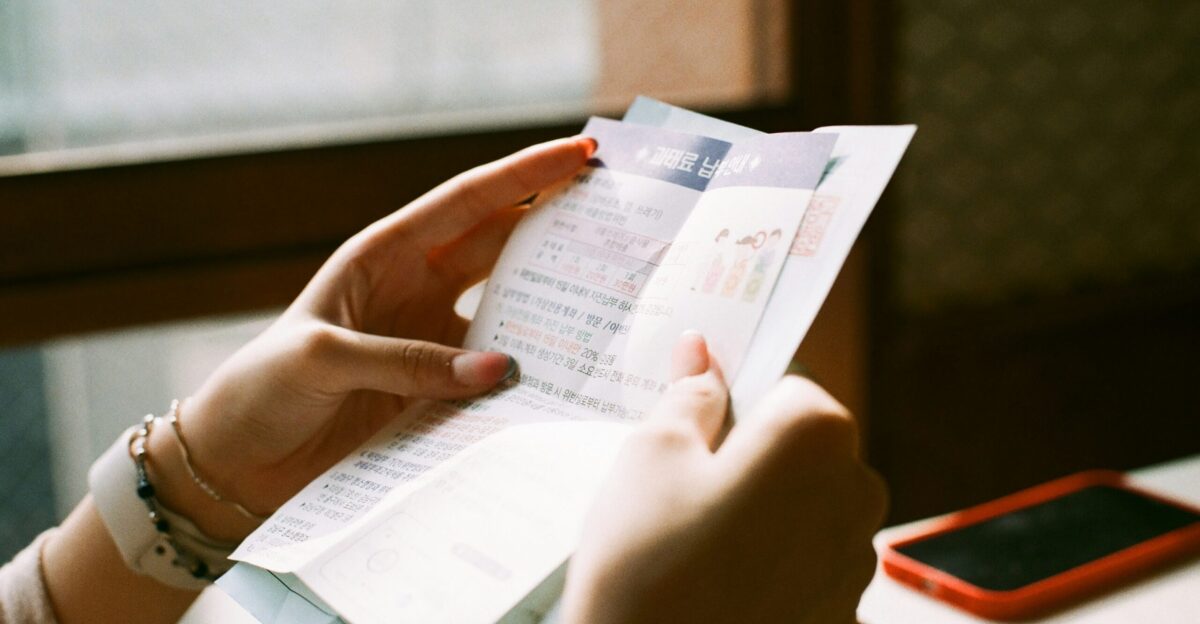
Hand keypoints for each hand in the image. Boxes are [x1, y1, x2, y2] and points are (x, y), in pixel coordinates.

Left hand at [150, 136, 595, 537]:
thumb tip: (500, 368)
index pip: (468, 202)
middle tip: (619, 213)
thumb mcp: (325, 359)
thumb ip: (409, 360)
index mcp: (384, 255)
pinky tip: (564, 370)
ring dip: (551, 297)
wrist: (238, 460)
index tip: (580, 152)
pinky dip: (528, 367)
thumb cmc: (264, 389)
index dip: (525, 174)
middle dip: (556, 222)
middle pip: (500, 243)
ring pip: (507, 304)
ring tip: (610, 291)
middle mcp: (415, 287)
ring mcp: (431, 337)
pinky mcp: (436, 386)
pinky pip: (493, 369)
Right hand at [561, 332, 886, 623]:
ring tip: (694, 546)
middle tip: (683, 491)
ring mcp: (855, 562)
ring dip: (765, 513)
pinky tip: (720, 586)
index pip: (788, 382)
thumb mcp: (650, 456)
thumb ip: (689, 394)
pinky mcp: (843, 615)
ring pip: (809, 507)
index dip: (737, 400)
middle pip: (806, 447)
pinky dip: (774, 567)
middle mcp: (856, 492)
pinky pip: (809, 566)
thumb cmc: (645, 566)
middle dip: (753, 457)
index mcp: (816, 434)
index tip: (697, 426)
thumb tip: (701, 351)